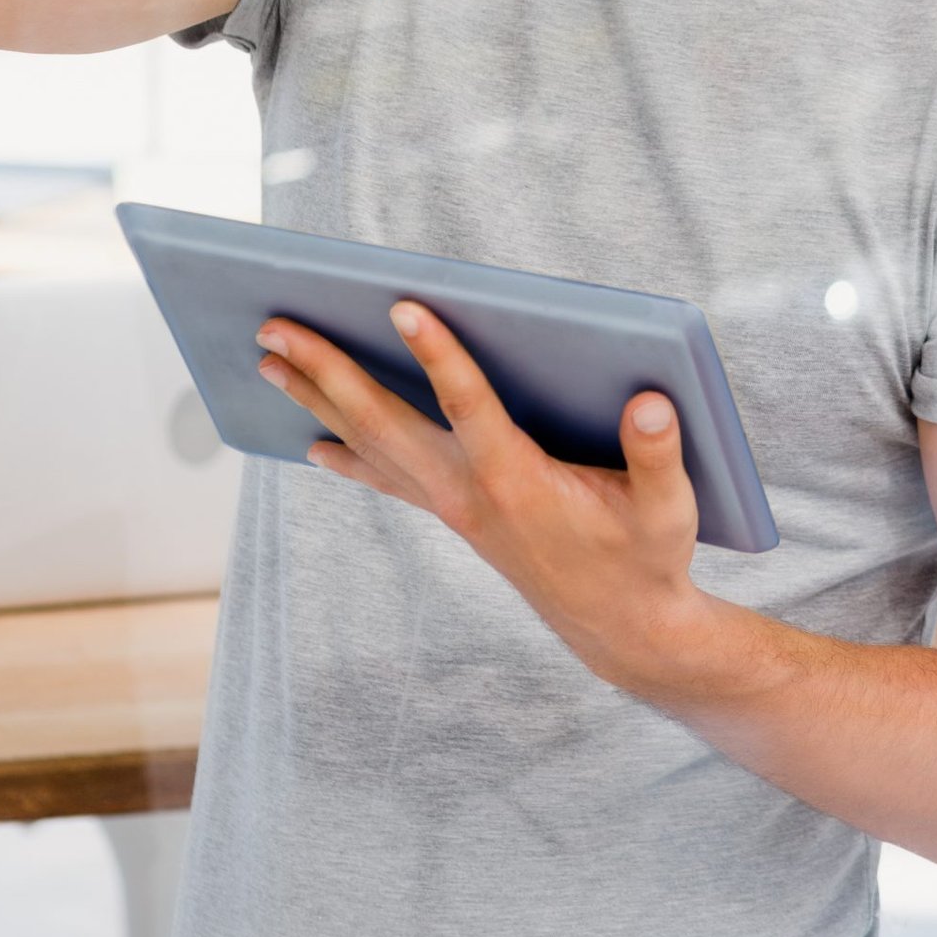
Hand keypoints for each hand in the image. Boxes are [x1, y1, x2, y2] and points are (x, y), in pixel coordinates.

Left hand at [254, 300, 707, 687]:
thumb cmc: (647, 557)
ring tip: (268, 360)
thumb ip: (658, 453)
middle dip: (327, 371)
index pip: (470, 407)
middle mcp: (469, 493)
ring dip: (317, 400)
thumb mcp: (669, 508)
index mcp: (518, 481)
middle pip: (384, 422)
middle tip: (274, 326)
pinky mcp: (454, 513)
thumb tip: (654, 401)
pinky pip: (386, 477)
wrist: (623, 630)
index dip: (439, 356)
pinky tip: (314, 442)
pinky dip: (346, 454)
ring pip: (371, 444)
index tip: (404, 306)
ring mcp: (453, 505)